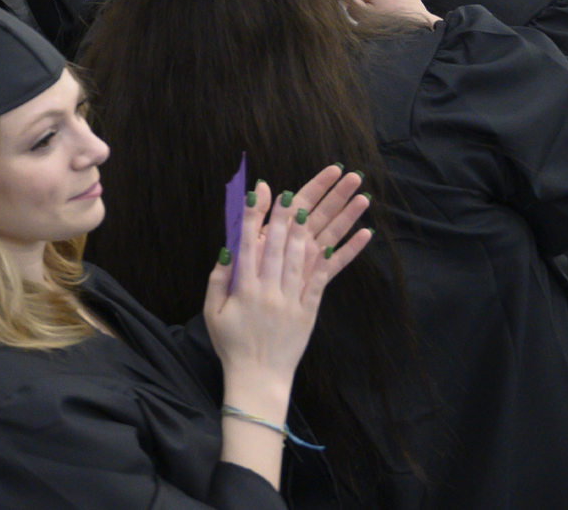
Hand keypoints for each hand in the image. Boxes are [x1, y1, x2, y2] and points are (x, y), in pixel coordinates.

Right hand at [203, 176, 372, 390]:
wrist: (258, 377)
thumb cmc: (231, 343)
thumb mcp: (212, 311)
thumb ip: (218, 278)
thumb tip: (227, 247)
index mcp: (244, 288)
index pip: (249, 244)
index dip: (256, 216)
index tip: (263, 192)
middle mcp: (269, 290)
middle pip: (279, 245)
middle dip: (288, 215)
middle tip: (298, 189)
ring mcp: (292, 300)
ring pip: (305, 257)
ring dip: (318, 228)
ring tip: (328, 204)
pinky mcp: (310, 310)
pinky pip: (326, 279)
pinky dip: (341, 256)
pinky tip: (356, 236)